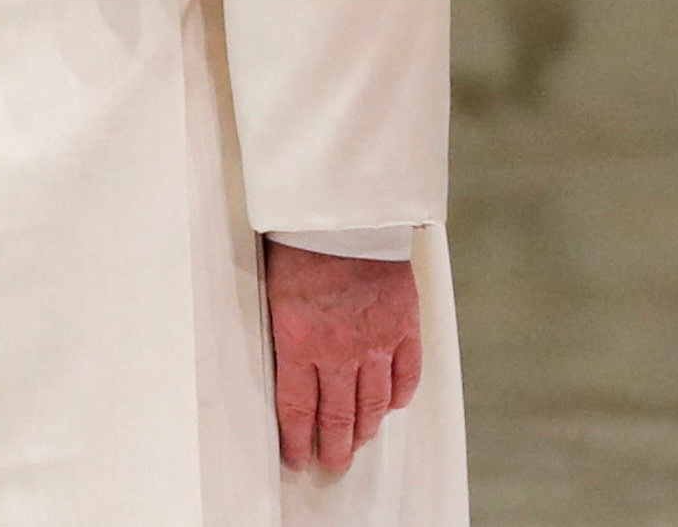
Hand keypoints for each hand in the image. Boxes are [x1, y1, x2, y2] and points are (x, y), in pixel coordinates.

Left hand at [266, 241, 422, 475]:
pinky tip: (392, 406)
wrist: (343, 215)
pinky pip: (405, 375)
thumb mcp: (272, 291)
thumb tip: (283, 363)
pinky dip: (399, 395)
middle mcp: (338, 351)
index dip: (298, 439)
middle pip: (337, 414)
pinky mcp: (403, 327)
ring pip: (373, 402)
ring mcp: (375, 342)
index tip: (297, 456)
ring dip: (366, 427)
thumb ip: (282, 332)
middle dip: (334, 445)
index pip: (297, 408)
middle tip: (332, 463)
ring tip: (360, 443)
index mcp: (299, 343)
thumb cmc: (297, 243)